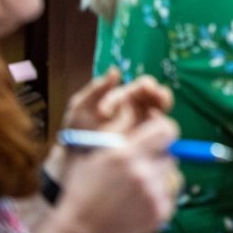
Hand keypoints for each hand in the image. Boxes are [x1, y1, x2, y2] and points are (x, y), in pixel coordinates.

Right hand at [37, 114, 179, 232]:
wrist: (79, 231)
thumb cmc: (84, 190)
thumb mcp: (95, 154)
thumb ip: (124, 134)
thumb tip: (153, 116)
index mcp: (126, 154)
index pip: (167, 130)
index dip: (164, 129)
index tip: (158, 134)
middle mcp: (143, 173)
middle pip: (170, 154)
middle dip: (158, 157)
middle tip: (142, 165)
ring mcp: (154, 195)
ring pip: (171, 175)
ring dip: (159, 177)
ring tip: (135, 188)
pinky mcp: (160, 212)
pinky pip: (170, 195)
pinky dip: (158, 197)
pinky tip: (137, 203)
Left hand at [46, 69, 173, 181]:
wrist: (72, 162)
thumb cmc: (77, 133)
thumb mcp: (81, 109)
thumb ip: (96, 89)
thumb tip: (114, 71)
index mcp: (126, 100)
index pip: (144, 88)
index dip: (148, 86)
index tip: (148, 87)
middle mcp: (139, 114)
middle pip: (158, 102)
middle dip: (160, 98)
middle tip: (160, 96)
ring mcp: (143, 133)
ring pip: (160, 120)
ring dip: (161, 116)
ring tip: (156, 115)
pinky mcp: (145, 149)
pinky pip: (158, 141)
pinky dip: (158, 138)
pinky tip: (149, 138)